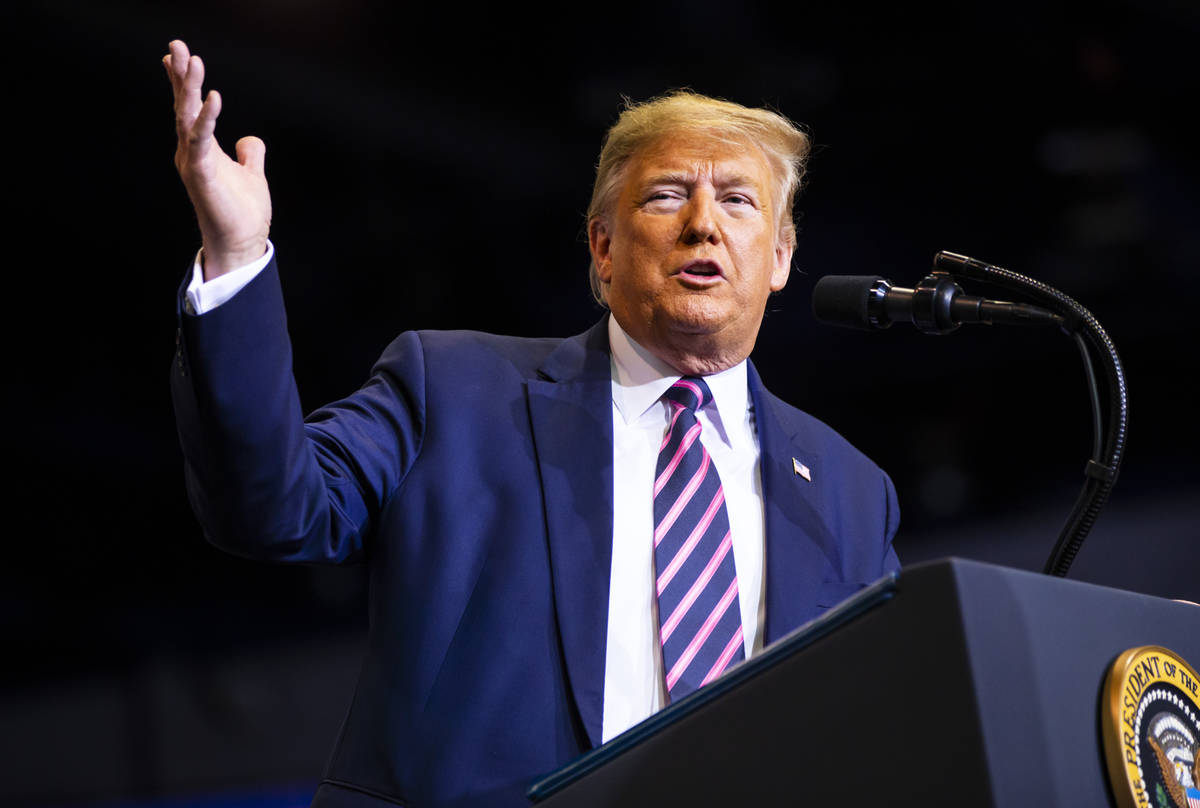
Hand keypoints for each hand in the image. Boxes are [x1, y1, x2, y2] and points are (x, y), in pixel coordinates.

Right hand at [164, 40, 270, 278]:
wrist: (241, 243)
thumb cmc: (242, 212)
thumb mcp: (251, 174)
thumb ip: (249, 154)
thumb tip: (249, 139)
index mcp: (201, 150)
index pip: (189, 110)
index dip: (183, 83)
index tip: (178, 56)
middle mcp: (191, 152)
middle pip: (182, 107)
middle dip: (180, 75)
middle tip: (177, 45)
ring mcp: (193, 162)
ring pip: (186, 117)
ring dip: (188, 88)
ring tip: (191, 60)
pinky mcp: (202, 174)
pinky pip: (202, 139)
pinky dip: (207, 117)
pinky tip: (214, 96)